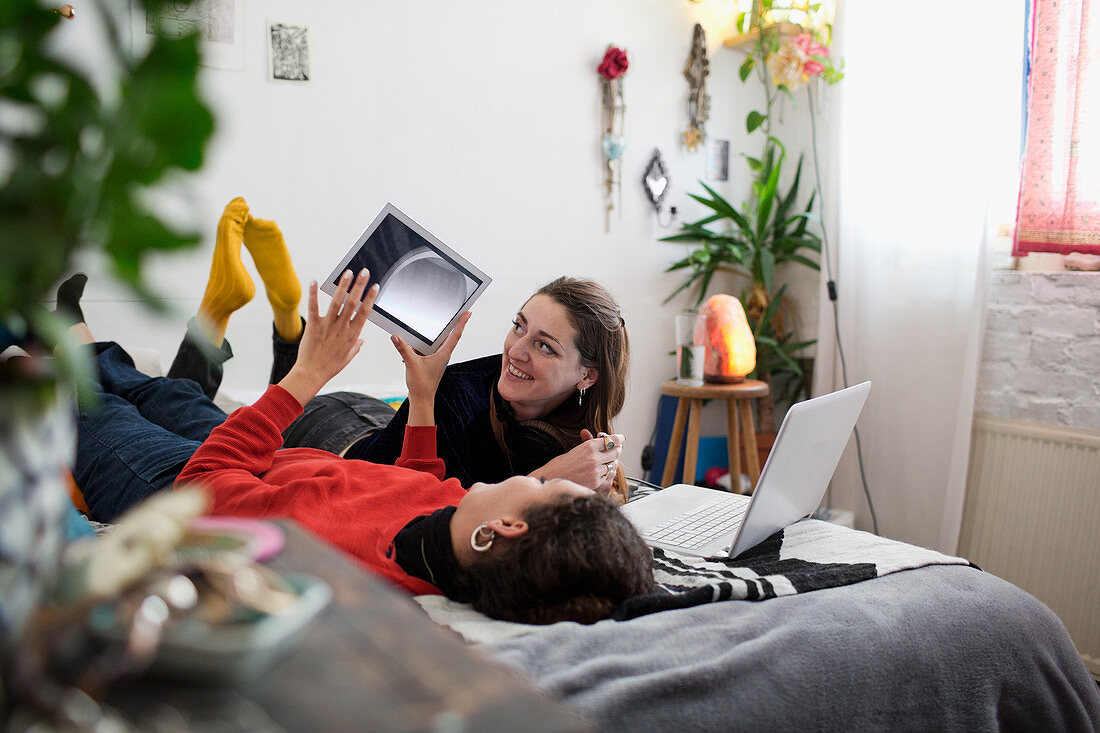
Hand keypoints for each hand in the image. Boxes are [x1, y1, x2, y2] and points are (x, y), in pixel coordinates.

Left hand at [278, 270, 375, 405]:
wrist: (312, 373)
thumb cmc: (329, 367)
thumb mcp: (348, 357)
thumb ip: (355, 346)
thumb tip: (361, 340)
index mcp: (352, 335)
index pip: (364, 312)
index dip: (370, 298)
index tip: (375, 286)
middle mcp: (342, 328)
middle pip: (353, 303)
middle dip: (360, 286)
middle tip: (364, 272)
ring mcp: (327, 325)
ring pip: (337, 302)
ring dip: (343, 286)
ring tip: (348, 273)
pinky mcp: (313, 325)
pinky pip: (313, 306)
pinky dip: (313, 293)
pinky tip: (314, 281)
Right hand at [391, 311, 470, 424]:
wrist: (421, 399)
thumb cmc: (422, 385)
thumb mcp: (411, 363)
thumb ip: (404, 349)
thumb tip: (396, 337)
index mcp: (443, 354)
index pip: (455, 335)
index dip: (462, 323)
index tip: (467, 314)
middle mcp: (442, 356)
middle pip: (449, 337)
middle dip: (453, 325)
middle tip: (458, 314)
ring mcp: (437, 360)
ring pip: (438, 344)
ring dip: (435, 337)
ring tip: (433, 328)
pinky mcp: (431, 363)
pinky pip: (429, 350)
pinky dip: (423, 347)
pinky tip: (415, 346)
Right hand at [530, 429, 624, 492]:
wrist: (550, 480)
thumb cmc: (560, 465)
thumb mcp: (575, 450)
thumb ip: (588, 443)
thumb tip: (598, 437)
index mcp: (588, 446)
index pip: (611, 440)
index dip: (618, 439)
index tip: (622, 438)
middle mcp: (594, 457)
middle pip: (615, 452)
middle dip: (617, 450)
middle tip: (616, 450)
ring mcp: (596, 470)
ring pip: (613, 465)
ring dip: (611, 463)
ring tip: (605, 462)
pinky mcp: (595, 482)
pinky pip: (607, 476)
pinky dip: (606, 473)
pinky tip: (599, 472)